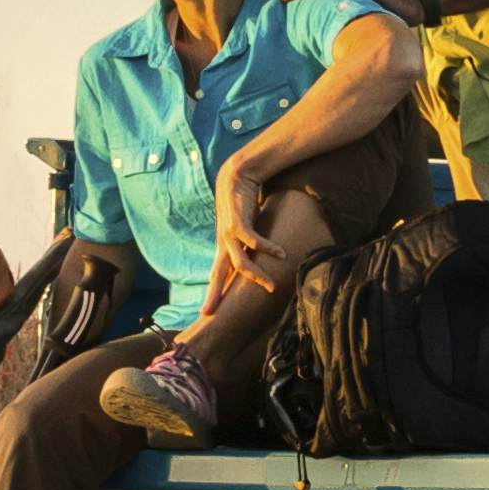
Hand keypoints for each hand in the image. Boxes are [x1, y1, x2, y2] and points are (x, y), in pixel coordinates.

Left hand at [210, 154, 284, 300]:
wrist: (235, 176)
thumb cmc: (241, 204)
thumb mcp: (243, 229)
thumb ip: (247, 245)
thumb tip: (259, 258)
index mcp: (223, 247)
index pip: (217, 274)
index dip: (213, 292)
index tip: (207, 312)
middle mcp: (223, 243)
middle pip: (217, 274)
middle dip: (214, 293)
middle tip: (209, 313)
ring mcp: (229, 233)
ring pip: (239, 262)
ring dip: (256, 276)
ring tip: (272, 287)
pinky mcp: (238, 221)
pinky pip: (253, 240)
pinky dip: (267, 248)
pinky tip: (281, 254)